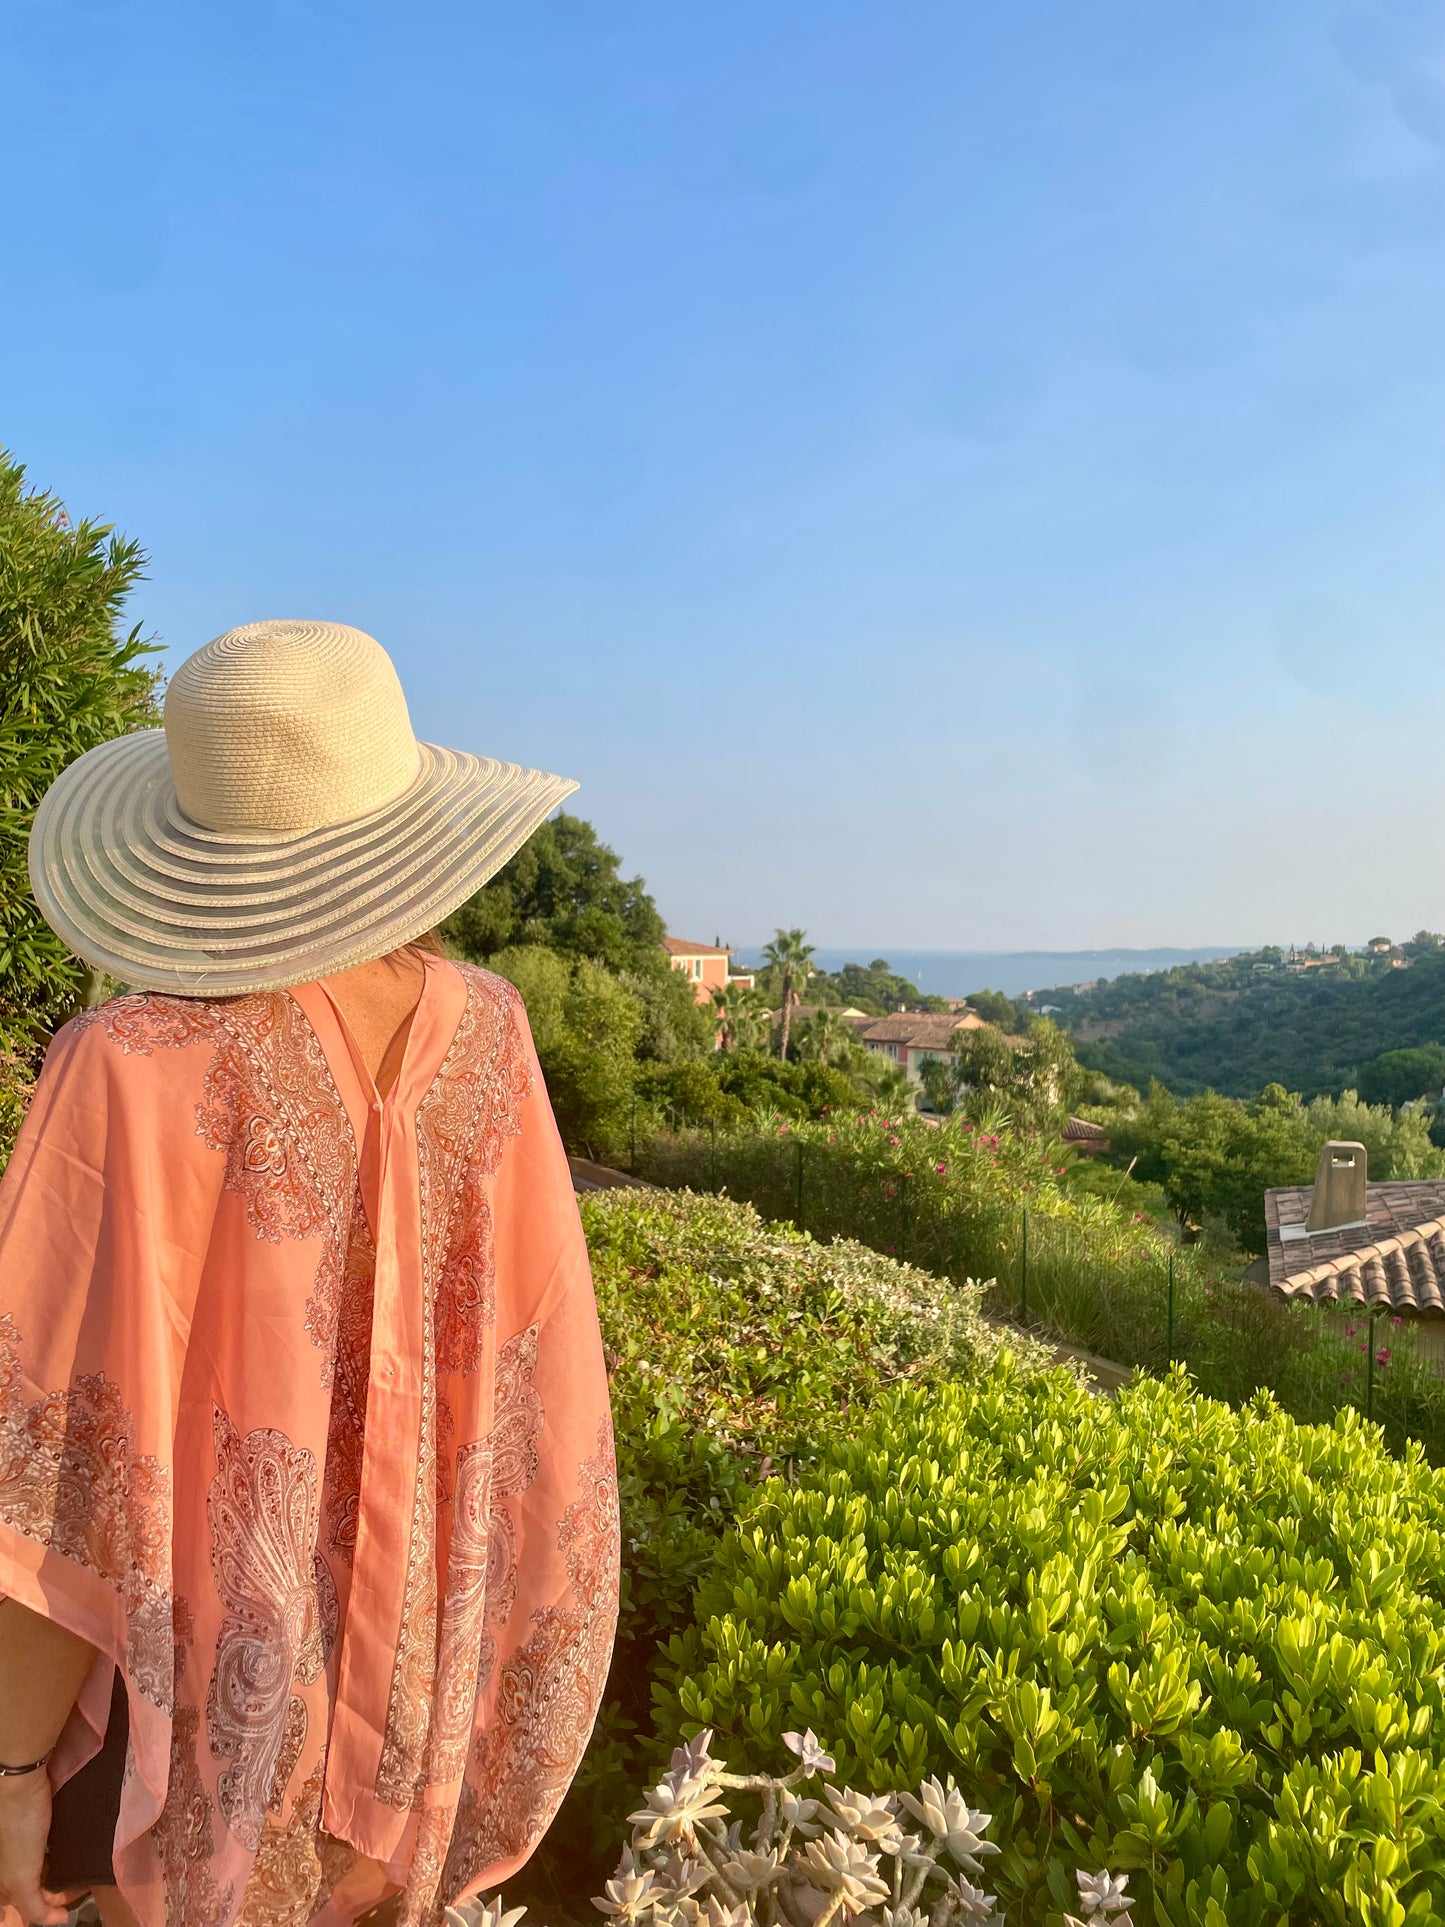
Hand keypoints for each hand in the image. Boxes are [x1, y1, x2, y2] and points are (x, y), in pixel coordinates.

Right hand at [0, 1771, 68, 1925]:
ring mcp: (23, 1843)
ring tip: (84, 1869)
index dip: (49, 1909)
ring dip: (62, 1870)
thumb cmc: (19, 1829)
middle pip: (35, 1887)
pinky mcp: (36, 1824)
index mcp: (3, 1880)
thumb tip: (59, 1921)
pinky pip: (50, 1844)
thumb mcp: (21, 1877)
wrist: (21, 1781)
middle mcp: (10, 1864)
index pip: (27, 1906)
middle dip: (56, 1892)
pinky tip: (77, 1848)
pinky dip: (63, 1850)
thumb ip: (34, 1907)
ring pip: (44, 1865)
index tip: (69, 1907)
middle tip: (82, 1886)